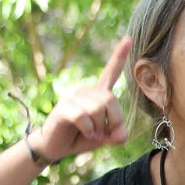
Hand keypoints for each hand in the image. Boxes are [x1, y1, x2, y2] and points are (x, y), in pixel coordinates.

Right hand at [32, 35, 132, 161]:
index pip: (111, 72)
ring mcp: (72, 97)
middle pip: (110, 100)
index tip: (128, 38)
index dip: (119, 56)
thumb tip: (121, 135)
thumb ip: (117, 134)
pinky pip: (83, 117)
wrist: (56, 146)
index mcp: (97, 93)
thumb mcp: (105, 137)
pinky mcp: (63, 107)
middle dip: (113, 120)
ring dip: (99, 128)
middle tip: (105, 133)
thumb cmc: (82, 137)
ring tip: (91, 133)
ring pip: (97, 109)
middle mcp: (85, 90)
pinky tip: (84, 132)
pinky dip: (88, 129)